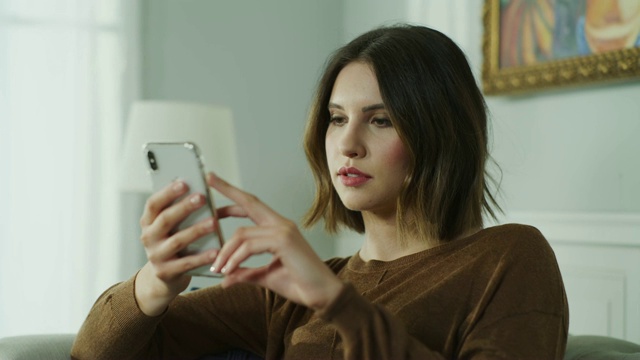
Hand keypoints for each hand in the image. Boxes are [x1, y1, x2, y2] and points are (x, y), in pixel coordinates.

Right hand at [135, 181, 219, 315]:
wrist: (165, 276)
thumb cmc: (173, 241)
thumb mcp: (171, 226)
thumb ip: (180, 210)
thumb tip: (201, 190)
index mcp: (148, 222)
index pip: (153, 204)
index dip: (167, 192)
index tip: (185, 183)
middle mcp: (148, 237)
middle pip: (165, 220)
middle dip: (184, 207)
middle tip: (202, 197)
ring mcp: (155, 256)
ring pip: (176, 241)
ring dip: (196, 231)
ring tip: (214, 223)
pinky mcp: (166, 272)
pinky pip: (186, 263)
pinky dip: (201, 257)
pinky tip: (216, 251)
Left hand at [208, 172, 343, 310]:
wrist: (323, 295)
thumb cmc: (300, 284)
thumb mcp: (265, 277)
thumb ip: (245, 273)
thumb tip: (224, 279)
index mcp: (278, 229)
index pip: (252, 206)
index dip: (234, 195)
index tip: (217, 184)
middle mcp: (281, 224)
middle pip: (249, 202)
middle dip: (228, 190)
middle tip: (209, 178)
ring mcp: (283, 230)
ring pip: (242, 233)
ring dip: (225, 252)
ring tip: (216, 268)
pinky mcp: (284, 241)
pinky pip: (249, 246)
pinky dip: (235, 259)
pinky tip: (228, 271)